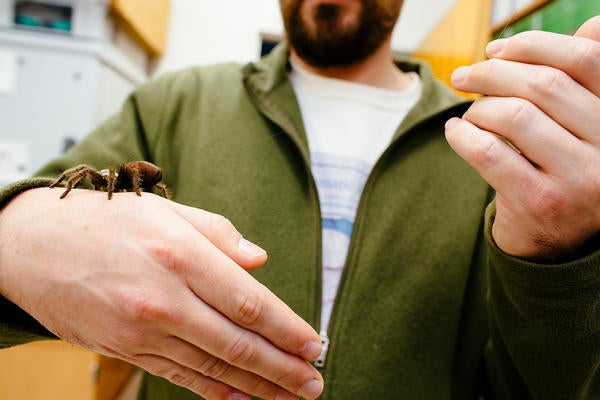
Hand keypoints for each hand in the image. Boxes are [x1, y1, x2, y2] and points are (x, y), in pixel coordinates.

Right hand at [0, 188, 322, 399]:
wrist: (30, 246)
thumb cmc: (105, 221)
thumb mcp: (165, 210)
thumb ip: (219, 234)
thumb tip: (259, 261)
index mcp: (180, 255)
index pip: (249, 302)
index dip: (287, 328)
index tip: (314, 344)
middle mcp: (164, 298)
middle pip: (237, 342)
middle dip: (282, 367)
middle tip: (314, 382)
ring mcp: (141, 330)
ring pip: (212, 367)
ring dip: (257, 385)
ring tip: (290, 396)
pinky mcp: (125, 349)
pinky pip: (178, 376)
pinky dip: (214, 391)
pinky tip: (241, 399)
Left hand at [445, 16, 599, 260]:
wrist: (554, 244)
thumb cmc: (562, 171)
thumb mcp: (585, 127)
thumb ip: (585, 81)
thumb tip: (592, 24)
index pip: (585, 59)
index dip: (533, 45)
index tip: (494, 49)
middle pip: (542, 85)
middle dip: (491, 72)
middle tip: (463, 76)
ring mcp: (578, 179)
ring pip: (513, 115)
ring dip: (478, 107)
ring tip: (468, 114)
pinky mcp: (538, 202)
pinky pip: (486, 151)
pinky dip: (461, 134)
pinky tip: (455, 132)